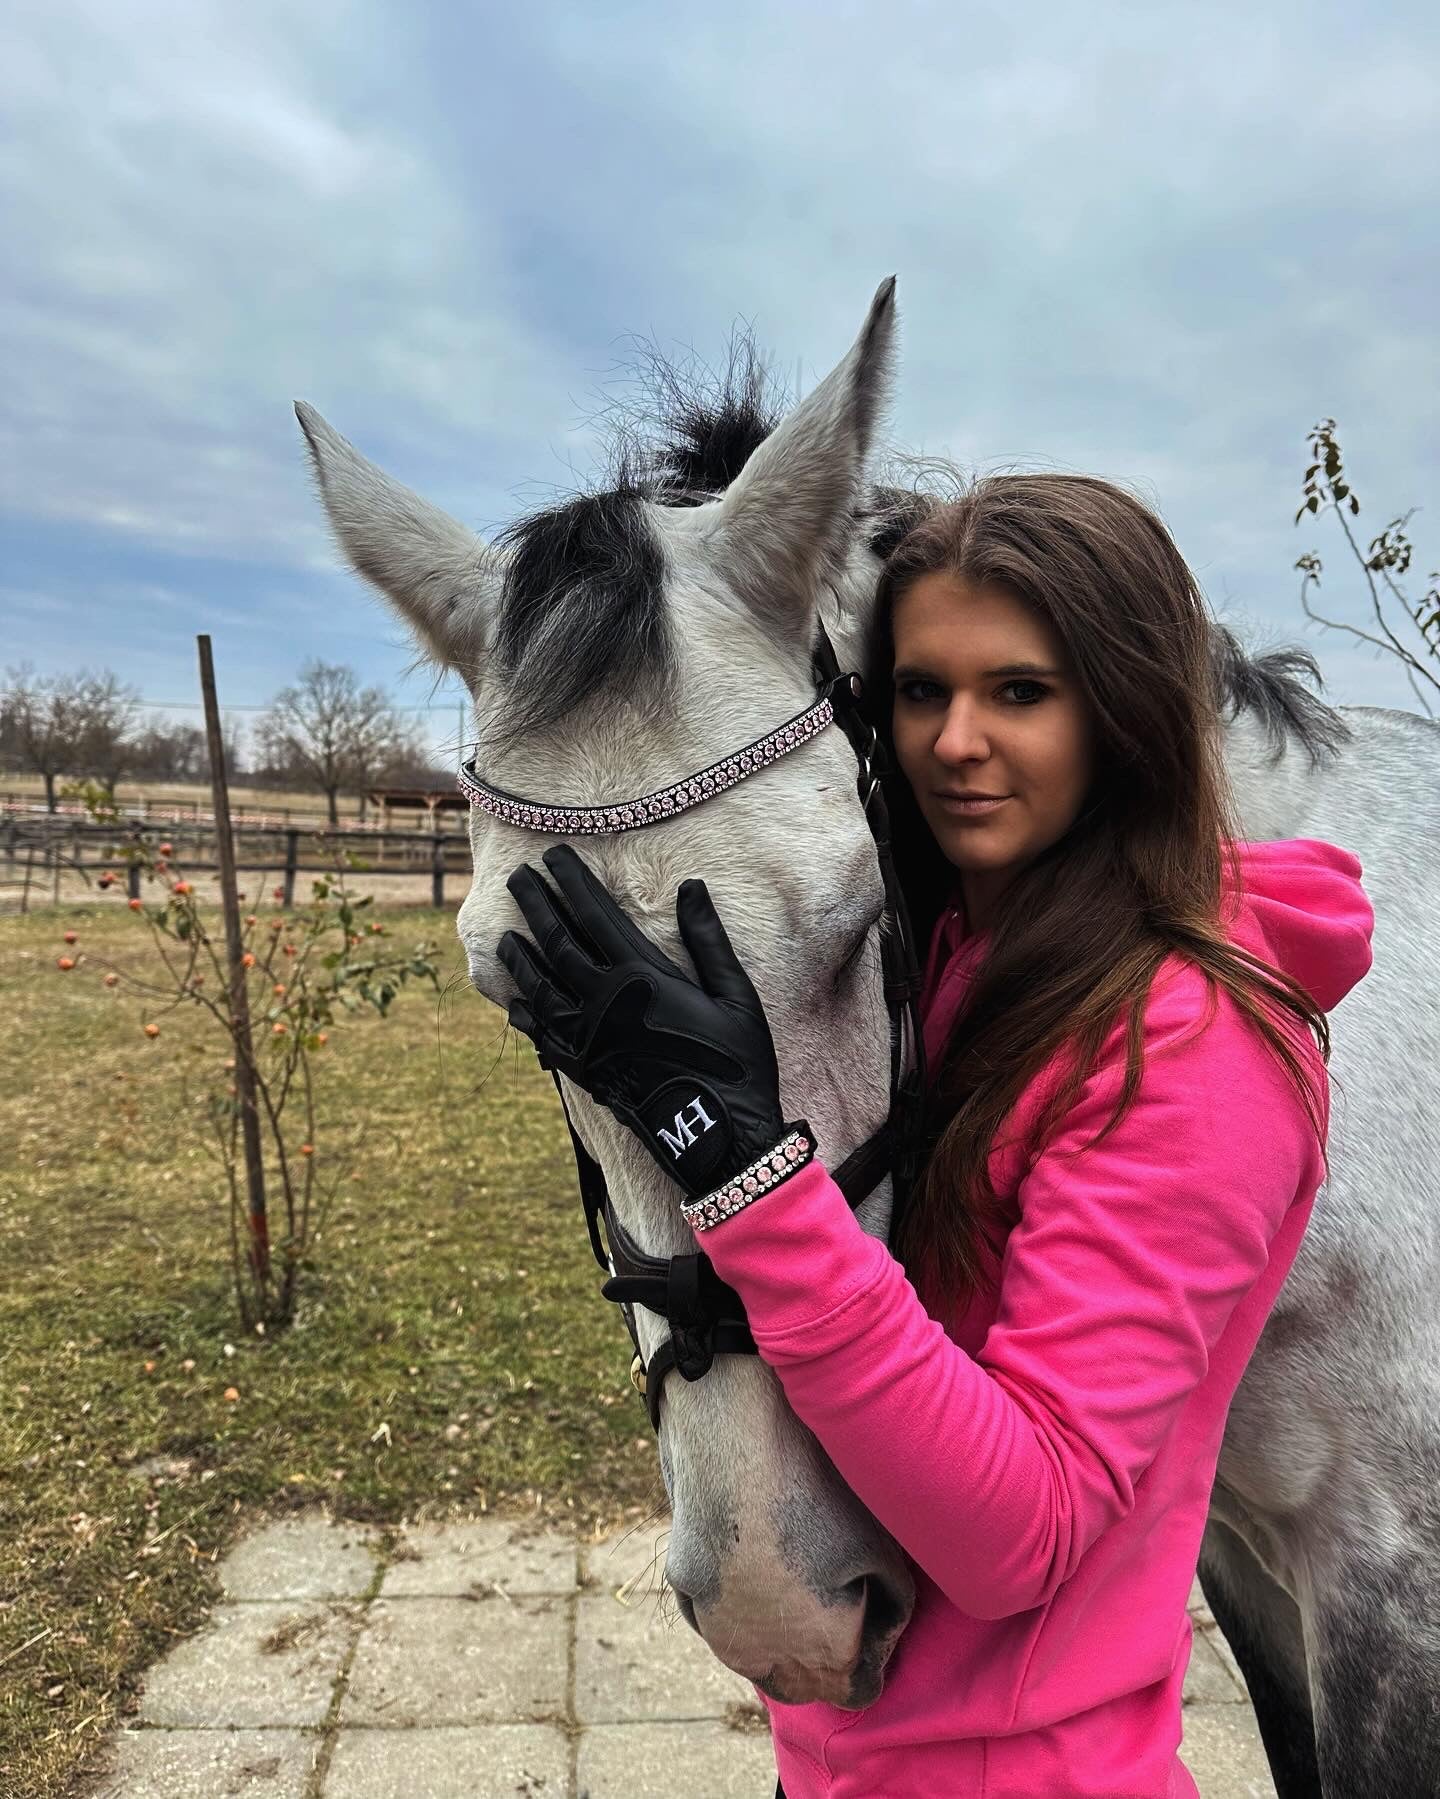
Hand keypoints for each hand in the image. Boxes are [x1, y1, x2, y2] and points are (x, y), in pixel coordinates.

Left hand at [496, 843, 788, 1198]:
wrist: (718, 1137)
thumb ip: (708, 940)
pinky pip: (542, 1036)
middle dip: (536, 904)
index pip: (595, 913)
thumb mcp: (735, 996)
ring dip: (521, 955)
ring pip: (539, 985)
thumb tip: (691, 887)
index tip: (554, 854)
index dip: (572, 880)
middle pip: (557, 940)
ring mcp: (588, 1038)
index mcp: (642, 976)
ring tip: (507, 934)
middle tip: (517, 877)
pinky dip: (526, 1013)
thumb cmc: (736, 1062)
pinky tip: (517, 1001)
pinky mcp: (583, 1070)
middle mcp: (604, 1002)